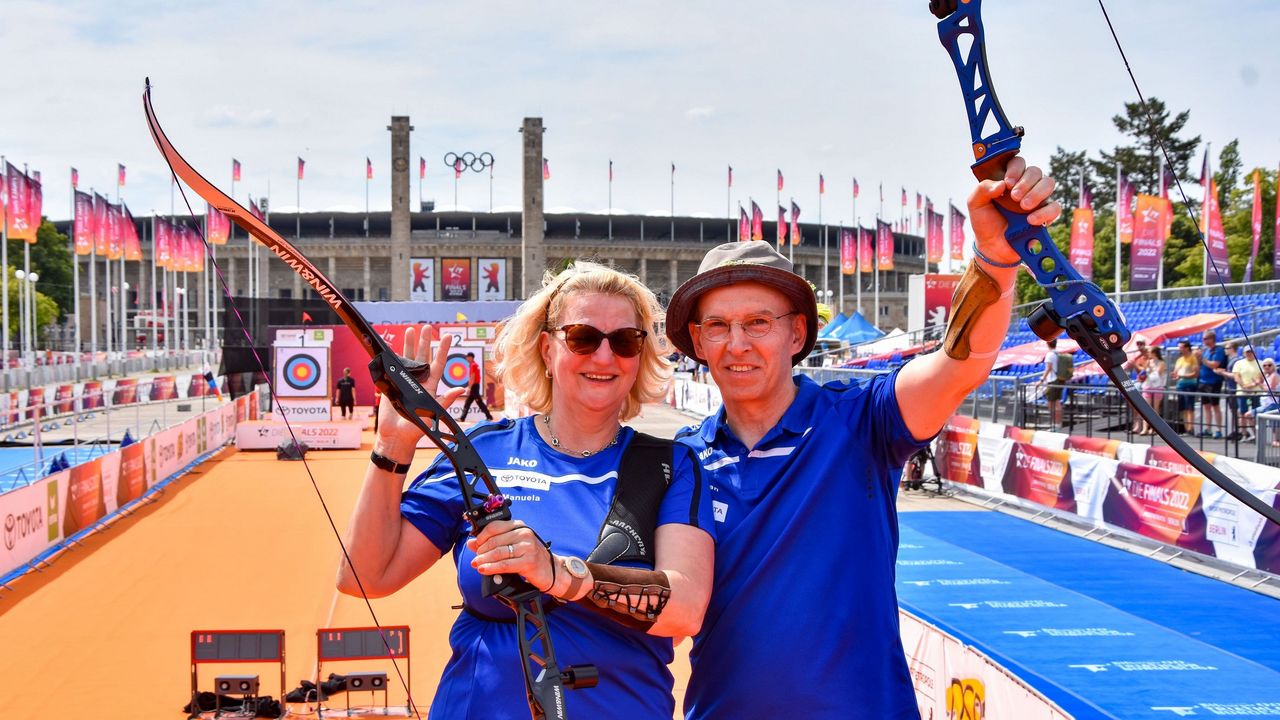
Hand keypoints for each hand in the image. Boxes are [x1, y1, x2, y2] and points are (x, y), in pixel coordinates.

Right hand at [372, 326, 465, 461]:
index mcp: (430, 386)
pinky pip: (392, 367)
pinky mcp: (392, 385)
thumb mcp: (434, 413)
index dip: (443, 350)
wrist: (397, 436)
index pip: (438, 364)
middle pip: (422, 357)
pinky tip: (392, 345)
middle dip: (425, 342)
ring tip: (411, 330)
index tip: (448, 336)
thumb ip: (445, 399)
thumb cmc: (418, 428)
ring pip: (407, 359)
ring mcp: (405, 382)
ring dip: (409, 345)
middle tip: (427, 327)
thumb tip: (461, 389)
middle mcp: (418, 381)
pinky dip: (392, 356)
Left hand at [466, 520, 554, 592]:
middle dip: (481, 551)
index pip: (495, 527)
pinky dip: (492, 568)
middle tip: (475, 558)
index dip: (481, 537)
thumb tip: (471, 542)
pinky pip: (505, 565)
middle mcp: (524, 534)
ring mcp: (527, 547)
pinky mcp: (528, 561)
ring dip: (484, 560)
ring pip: (498, 553)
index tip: (475, 546)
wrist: (551, 571)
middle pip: (495, 541)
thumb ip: (491, 543)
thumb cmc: (530, 557)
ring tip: (477, 564)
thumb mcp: (512, 546)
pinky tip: (484, 570)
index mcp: (519, 526)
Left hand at [969, 156, 1060, 265]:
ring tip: (1023, 206)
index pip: (1018, 163)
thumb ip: (982, 189)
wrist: (992, 247)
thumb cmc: (985, 222)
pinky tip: (1030, 220)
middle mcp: (1025, 187)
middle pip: (1035, 171)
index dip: (1015, 168)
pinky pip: (1055, 207)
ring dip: (1037, 192)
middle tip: (1015, 197)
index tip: (1007, 183)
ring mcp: (1037, 200)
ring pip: (1049, 183)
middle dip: (1026, 182)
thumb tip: (1001, 183)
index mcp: (1009, 180)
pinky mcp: (1046, 215)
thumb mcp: (975, 204)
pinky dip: (1044, 212)